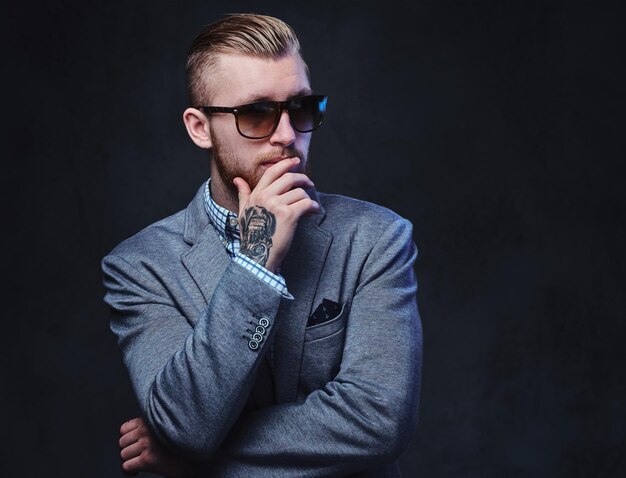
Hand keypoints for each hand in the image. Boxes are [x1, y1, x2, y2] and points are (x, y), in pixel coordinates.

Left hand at [119, 417, 192, 476]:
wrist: (190, 458)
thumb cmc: (178, 443)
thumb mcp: (163, 426)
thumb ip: (148, 426)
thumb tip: (129, 436)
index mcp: (148, 420)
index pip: (123, 429)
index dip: (127, 439)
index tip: (133, 444)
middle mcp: (146, 431)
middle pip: (121, 443)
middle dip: (128, 451)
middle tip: (137, 455)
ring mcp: (146, 444)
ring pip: (123, 455)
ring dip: (130, 461)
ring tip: (139, 462)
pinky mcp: (147, 459)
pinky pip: (126, 466)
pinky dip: (130, 471)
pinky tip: (137, 471)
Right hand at [233, 157, 319, 272]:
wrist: (257, 255)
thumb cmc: (251, 235)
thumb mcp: (244, 212)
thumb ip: (243, 194)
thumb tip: (238, 179)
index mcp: (256, 194)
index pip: (272, 172)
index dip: (286, 164)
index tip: (296, 161)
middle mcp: (265, 197)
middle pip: (289, 178)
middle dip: (303, 179)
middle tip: (310, 184)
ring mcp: (277, 205)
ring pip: (300, 193)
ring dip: (308, 199)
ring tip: (310, 207)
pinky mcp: (288, 215)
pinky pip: (306, 204)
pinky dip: (314, 207)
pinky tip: (314, 211)